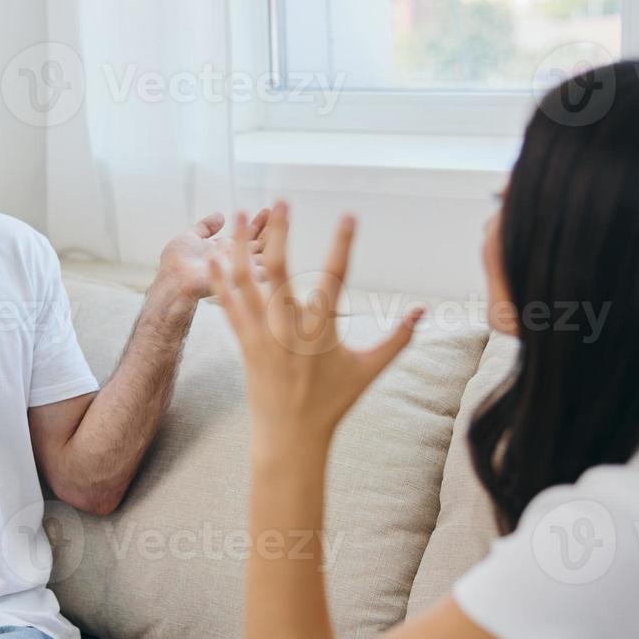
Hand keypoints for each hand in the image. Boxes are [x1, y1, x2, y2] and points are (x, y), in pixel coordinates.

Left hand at [156, 208, 272, 301]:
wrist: (172, 280)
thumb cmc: (176, 264)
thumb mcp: (190, 237)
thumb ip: (206, 227)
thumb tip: (220, 215)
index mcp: (224, 248)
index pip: (247, 234)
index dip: (258, 223)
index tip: (268, 209)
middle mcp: (234, 258)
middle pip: (259, 242)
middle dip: (271, 226)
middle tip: (281, 209)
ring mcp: (238, 268)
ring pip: (263, 252)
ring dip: (274, 237)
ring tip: (284, 220)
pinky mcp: (240, 277)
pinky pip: (262, 270)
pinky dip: (271, 260)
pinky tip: (281, 247)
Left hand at [208, 202, 424, 443]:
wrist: (290, 437)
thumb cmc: (332, 404)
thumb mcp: (369, 371)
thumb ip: (397, 339)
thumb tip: (424, 311)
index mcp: (322, 333)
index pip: (335, 279)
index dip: (342, 246)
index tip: (348, 215)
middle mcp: (289, 330)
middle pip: (280, 272)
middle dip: (279, 233)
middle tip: (281, 201)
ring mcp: (262, 336)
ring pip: (246, 283)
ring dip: (240, 246)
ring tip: (239, 215)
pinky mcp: (244, 344)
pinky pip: (229, 307)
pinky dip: (220, 280)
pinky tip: (215, 256)